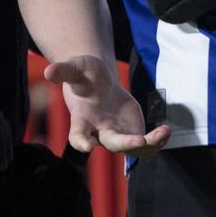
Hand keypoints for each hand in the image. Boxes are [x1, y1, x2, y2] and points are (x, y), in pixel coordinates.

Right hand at [43, 55, 170, 156]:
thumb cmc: (85, 75)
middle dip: (125, 143)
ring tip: (162, 133)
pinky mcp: (132, 132)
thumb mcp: (76, 67)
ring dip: (148, 145)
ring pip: (132, 149)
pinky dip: (157, 140)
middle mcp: (99, 132)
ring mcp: (117, 135)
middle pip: (112, 144)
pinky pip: (145, 143)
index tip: (87, 148)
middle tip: (138, 140)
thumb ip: (64, 70)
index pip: (78, 136)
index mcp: (82, 120)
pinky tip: (166, 129)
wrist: (99, 82)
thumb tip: (49, 72)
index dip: (81, 143)